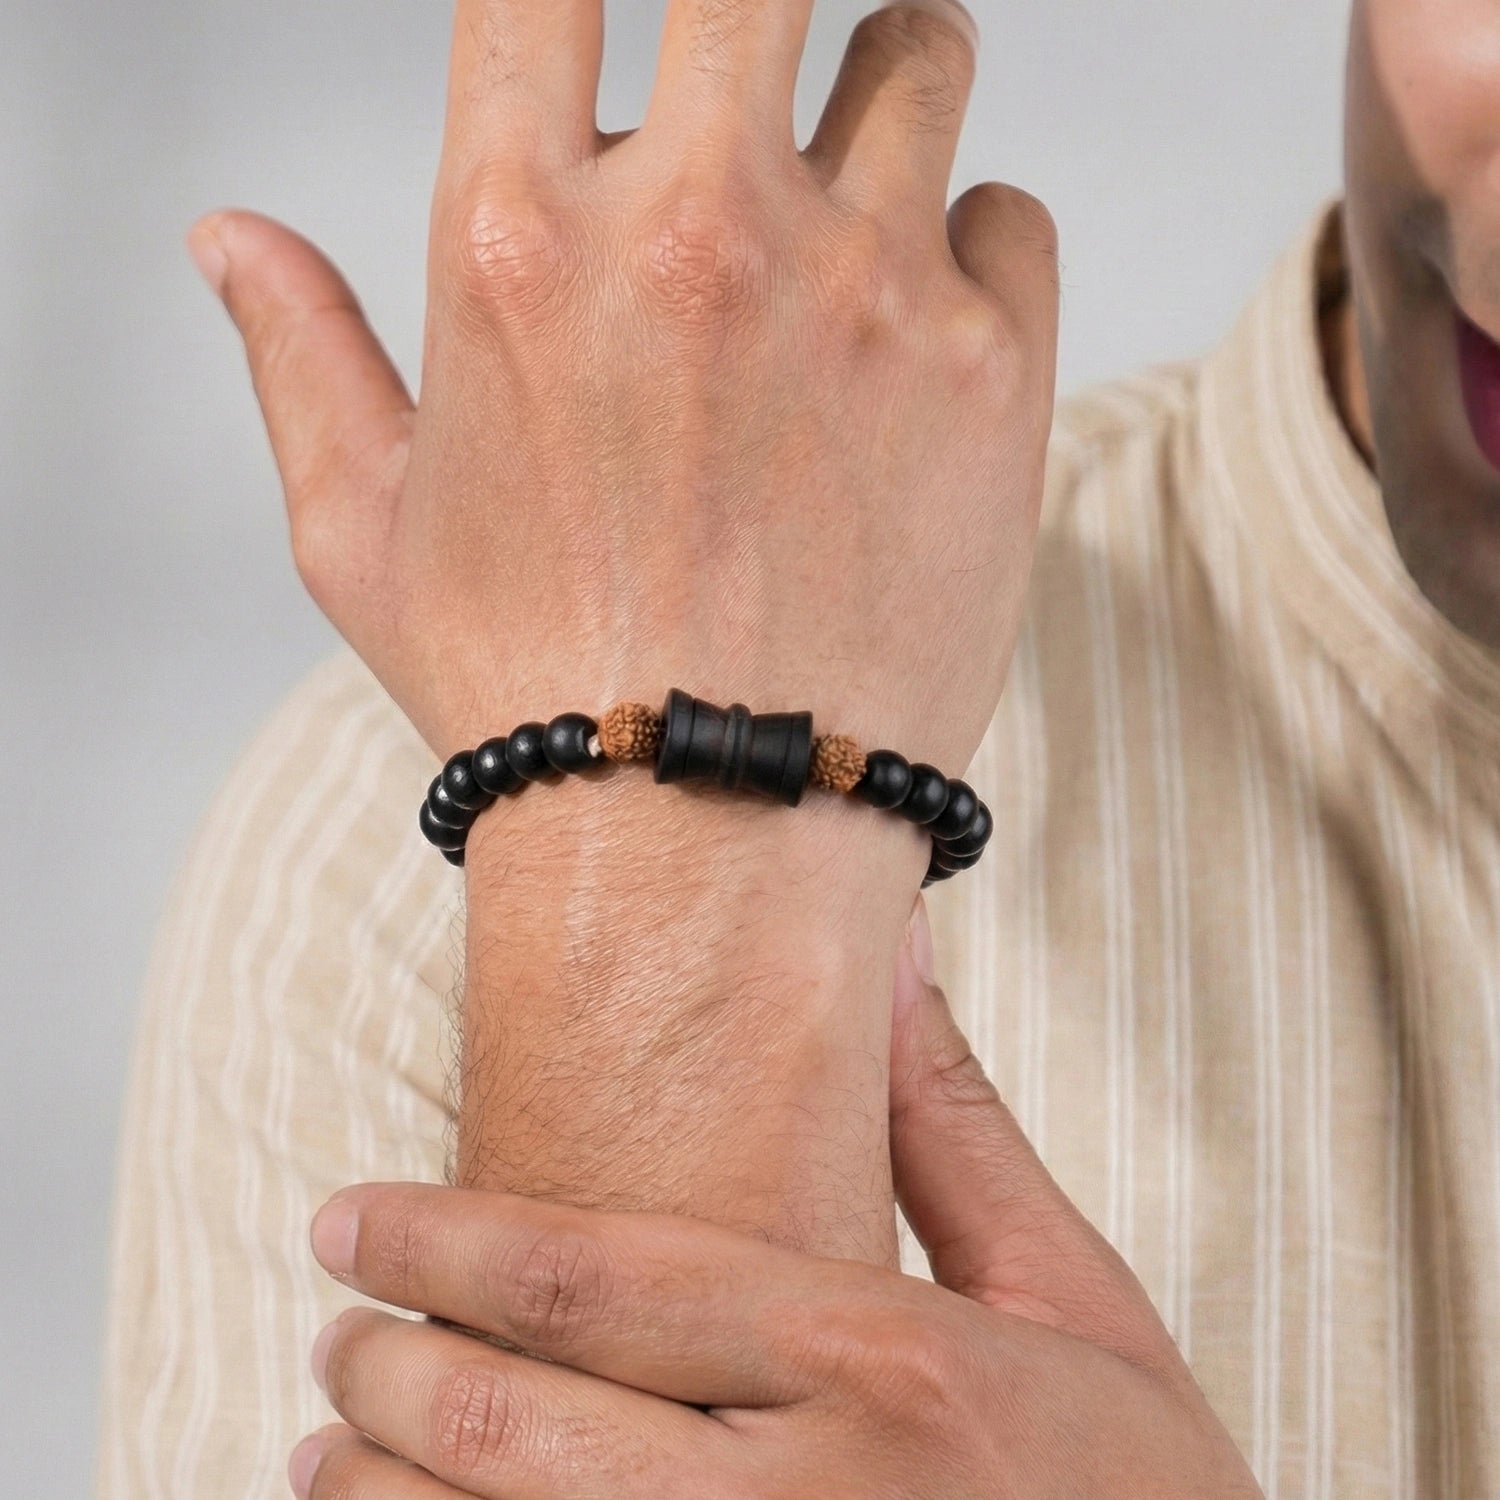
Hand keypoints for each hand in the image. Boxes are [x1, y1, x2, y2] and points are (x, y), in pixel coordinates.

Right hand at [190, 0, 1057, 770]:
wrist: (709, 837)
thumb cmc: (533, 699)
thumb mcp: (363, 535)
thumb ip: (303, 357)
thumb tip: (232, 243)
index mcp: (515, 243)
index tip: (616, 35)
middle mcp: (693, 231)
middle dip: (754, 9)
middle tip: (762, 76)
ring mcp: (857, 288)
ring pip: (918, 54)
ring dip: (887, 98)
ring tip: (859, 199)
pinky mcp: (989, 370)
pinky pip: (1012, 216)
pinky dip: (976, 252)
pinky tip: (924, 338)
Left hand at [290, 906, 1260, 1498]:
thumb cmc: (1148, 1494)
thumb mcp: (1082, 1299)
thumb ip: (953, 1127)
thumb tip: (886, 951)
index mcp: (883, 1362)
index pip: (594, 1278)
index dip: (440, 1239)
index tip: (349, 1216)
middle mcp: (806, 1497)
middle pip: (509, 1423)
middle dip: (381, 1373)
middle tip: (331, 1333)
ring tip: (323, 1457)